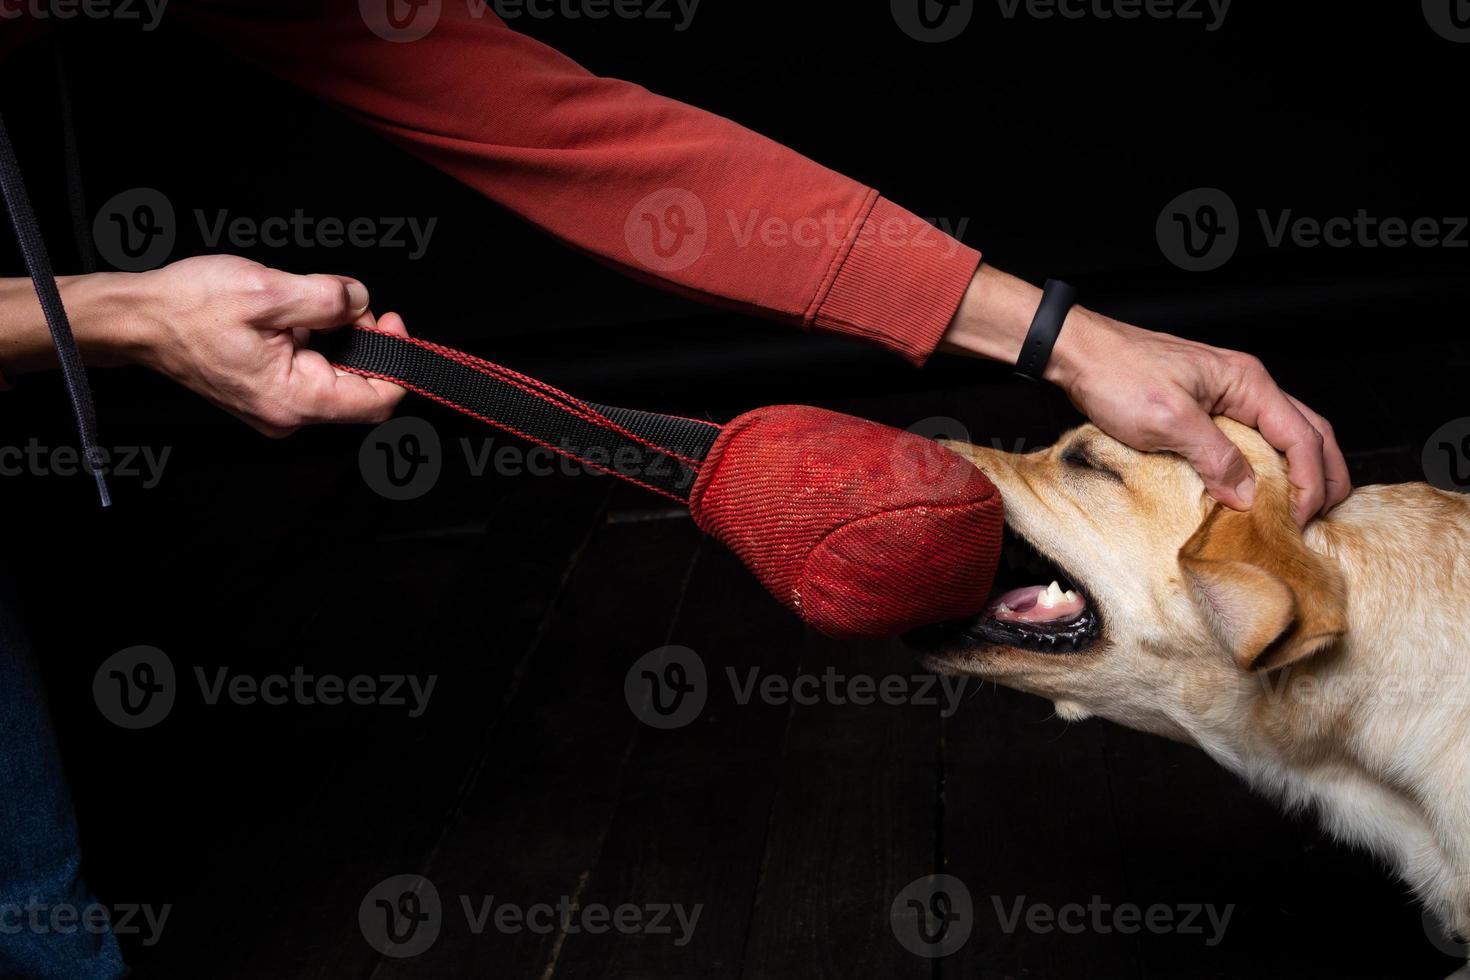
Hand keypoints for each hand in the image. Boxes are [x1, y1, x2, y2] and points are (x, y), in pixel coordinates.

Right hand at [109, 255, 406, 435]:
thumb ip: (327, 298)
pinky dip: (318, 342)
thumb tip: (361, 302)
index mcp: (294, 399)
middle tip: (349, 304)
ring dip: (341, 339)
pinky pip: (313, 372)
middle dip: (368, 343)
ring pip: (338, 377)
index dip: (397, 360)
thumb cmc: (189, 307)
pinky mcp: (268, 393)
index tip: (390, 320)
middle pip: (361, 389)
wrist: (137, 320)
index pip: (379, 401)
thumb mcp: (268, 291)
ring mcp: (278, 407)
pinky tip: (295, 318)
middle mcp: (288, 414)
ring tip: (313, 306)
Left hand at [940, 265, 1349, 525]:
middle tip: (1321, 517)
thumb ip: (1215, 457)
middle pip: (1308, 431)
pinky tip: (1257, 486)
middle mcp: (1245, 384)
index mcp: (1247, 383)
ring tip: (1300, 507)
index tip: (1298, 519)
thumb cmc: (1115, 374)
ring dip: (1299, 470)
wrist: (1075, 351)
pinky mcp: (1203, 405)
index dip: (1309, 482)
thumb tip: (1248, 494)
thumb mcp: (1169, 421)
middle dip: (1323, 474)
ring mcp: (1226, 393)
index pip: (1302, 436)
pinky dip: (1266, 463)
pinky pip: (1250, 436)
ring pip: (1283, 433)